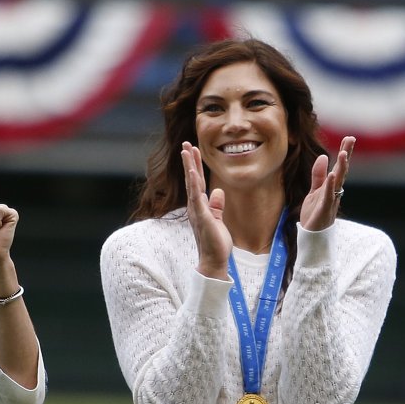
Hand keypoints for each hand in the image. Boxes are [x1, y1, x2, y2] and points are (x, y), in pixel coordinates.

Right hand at [181, 142, 231, 278]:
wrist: (214, 259)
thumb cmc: (215, 242)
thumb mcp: (218, 219)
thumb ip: (217, 205)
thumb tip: (218, 191)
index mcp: (200, 205)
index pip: (196, 181)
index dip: (195, 165)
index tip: (193, 150)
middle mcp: (195, 206)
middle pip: (192, 178)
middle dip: (189, 160)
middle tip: (186, 144)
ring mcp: (197, 211)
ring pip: (192, 184)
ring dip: (189, 167)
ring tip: (187, 151)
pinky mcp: (202, 217)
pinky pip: (197, 198)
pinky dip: (194, 185)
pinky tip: (193, 172)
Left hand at [301, 136, 353, 231]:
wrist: (311, 236)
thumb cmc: (314, 214)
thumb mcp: (314, 191)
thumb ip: (318, 175)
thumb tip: (322, 156)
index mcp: (332, 187)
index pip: (339, 167)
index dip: (344, 153)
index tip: (349, 138)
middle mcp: (334, 192)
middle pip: (342, 171)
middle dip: (346, 155)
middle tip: (351, 139)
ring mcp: (330, 200)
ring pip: (338, 182)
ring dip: (341, 168)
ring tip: (343, 153)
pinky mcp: (324, 209)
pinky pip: (328, 196)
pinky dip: (330, 185)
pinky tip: (332, 174)